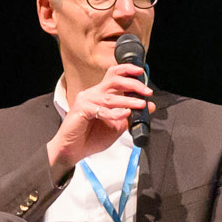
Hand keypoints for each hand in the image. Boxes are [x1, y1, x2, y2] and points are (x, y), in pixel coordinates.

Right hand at [48, 62, 155, 176]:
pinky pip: (101, 110)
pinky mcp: (81, 109)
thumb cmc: (90, 138)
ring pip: (110, 97)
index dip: (128, 70)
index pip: (114, 75)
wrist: (73, 151)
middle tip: (146, 92)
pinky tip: (124, 114)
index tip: (141, 72)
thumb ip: (130, 115)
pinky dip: (115, 113)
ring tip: (140, 105)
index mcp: (100, 95)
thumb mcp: (117, 126)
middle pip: (114, 80)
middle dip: (133, 84)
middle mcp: (93, 94)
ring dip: (128, 100)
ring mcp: (86, 100)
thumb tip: (148, 106)